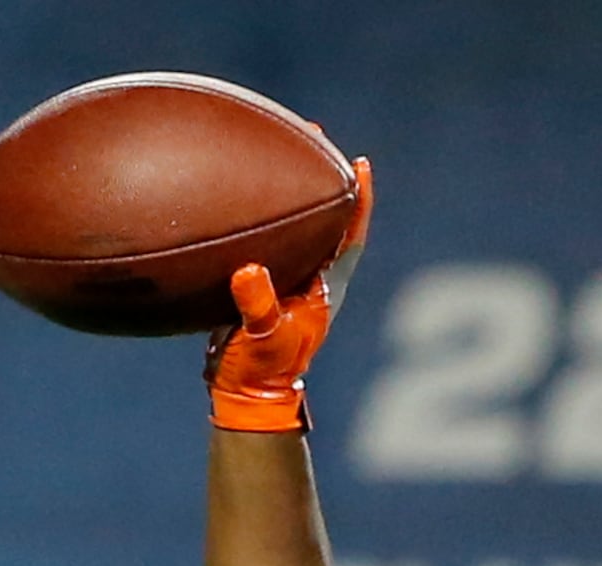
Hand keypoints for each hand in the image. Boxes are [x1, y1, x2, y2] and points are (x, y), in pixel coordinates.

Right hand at [203, 155, 372, 431]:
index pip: (350, 236)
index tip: (359, 164)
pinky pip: (270, 236)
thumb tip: (247, 273)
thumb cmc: (260, 371)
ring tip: (280, 149)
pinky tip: (242, 190)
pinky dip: (263, 210)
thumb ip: (257, 307)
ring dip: (293, 188)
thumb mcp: (260, 338)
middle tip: (313, 135)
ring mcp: (290, 280)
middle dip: (322, 178)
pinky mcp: (265, 284)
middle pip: (327, 218)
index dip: (358, 200)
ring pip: (299, 224)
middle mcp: (313, 279)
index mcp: (324, 288)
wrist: (244, 394)